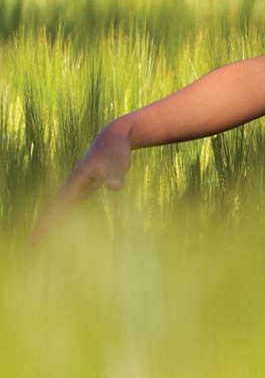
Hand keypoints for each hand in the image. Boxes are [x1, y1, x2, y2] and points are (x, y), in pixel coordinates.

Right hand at [28, 123, 131, 242]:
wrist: (115, 135)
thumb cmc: (117, 150)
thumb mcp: (120, 163)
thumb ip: (117, 176)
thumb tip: (114, 188)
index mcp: (77, 178)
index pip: (59, 204)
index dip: (48, 220)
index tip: (36, 235)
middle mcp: (74, 181)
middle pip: (55, 205)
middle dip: (44, 223)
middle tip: (31, 242)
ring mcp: (79, 182)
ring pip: (61, 203)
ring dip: (51, 218)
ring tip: (39, 234)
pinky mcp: (86, 182)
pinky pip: (71, 200)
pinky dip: (63, 211)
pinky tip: (60, 219)